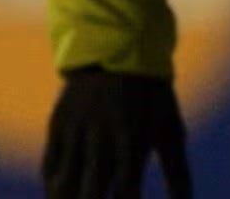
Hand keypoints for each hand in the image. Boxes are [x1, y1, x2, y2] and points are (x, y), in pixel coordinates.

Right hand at [43, 69, 192, 198]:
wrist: (116, 45)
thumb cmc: (151, 96)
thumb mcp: (170, 129)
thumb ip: (179, 174)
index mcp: (133, 140)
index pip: (125, 195)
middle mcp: (101, 136)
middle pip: (90, 194)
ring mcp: (76, 130)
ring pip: (64, 184)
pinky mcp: (58, 122)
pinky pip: (50, 166)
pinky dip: (55, 187)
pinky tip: (64, 196)